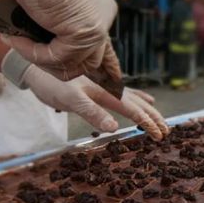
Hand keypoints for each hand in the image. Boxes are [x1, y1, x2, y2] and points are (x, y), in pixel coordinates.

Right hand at [0, 0, 120, 82]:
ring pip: (71, 66)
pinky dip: (31, 53)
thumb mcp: (55, 1)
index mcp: (102, 12)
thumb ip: (61, 24)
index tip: (94, 80)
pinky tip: (15, 39)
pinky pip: (54, 59)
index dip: (97, 68)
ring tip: (16, 42)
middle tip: (28, 52)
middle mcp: (104, 21)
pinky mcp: (82, 35)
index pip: (104, 51)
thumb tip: (54, 49)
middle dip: (58, 67)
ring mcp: (96, 29)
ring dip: (40, 61)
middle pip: (88, 63)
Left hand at [23, 66, 169, 139]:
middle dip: (153, 117)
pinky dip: (138, 97)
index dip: (147, 123)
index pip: (133, 110)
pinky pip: (126, 92)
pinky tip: (143, 98)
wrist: (36, 67)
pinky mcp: (99, 85)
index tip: (160, 135)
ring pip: (134, 97)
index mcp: (106, 92)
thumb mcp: (71, 101)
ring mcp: (105, 85)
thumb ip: (93, 114)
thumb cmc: (52, 85)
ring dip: (148, 108)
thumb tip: (115, 127)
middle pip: (138, 103)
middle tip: (167, 131)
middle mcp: (109, 88)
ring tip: (160, 115)